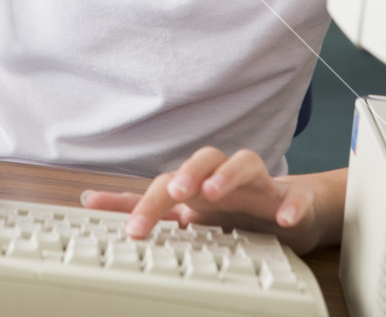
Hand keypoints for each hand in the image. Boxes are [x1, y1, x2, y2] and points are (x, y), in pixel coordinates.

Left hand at [82, 147, 326, 255]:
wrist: (286, 210)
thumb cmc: (231, 207)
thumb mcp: (186, 213)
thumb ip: (144, 208)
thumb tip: (92, 201)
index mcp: (197, 186)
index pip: (165, 185)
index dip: (144, 203)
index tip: (127, 225)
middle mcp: (223, 179)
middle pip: (201, 160)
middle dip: (186, 174)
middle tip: (175, 193)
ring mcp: (257, 185)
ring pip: (244, 164)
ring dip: (228, 176)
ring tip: (215, 192)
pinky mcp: (290, 197)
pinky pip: (293, 196)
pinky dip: (290, 205)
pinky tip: (284, 219)